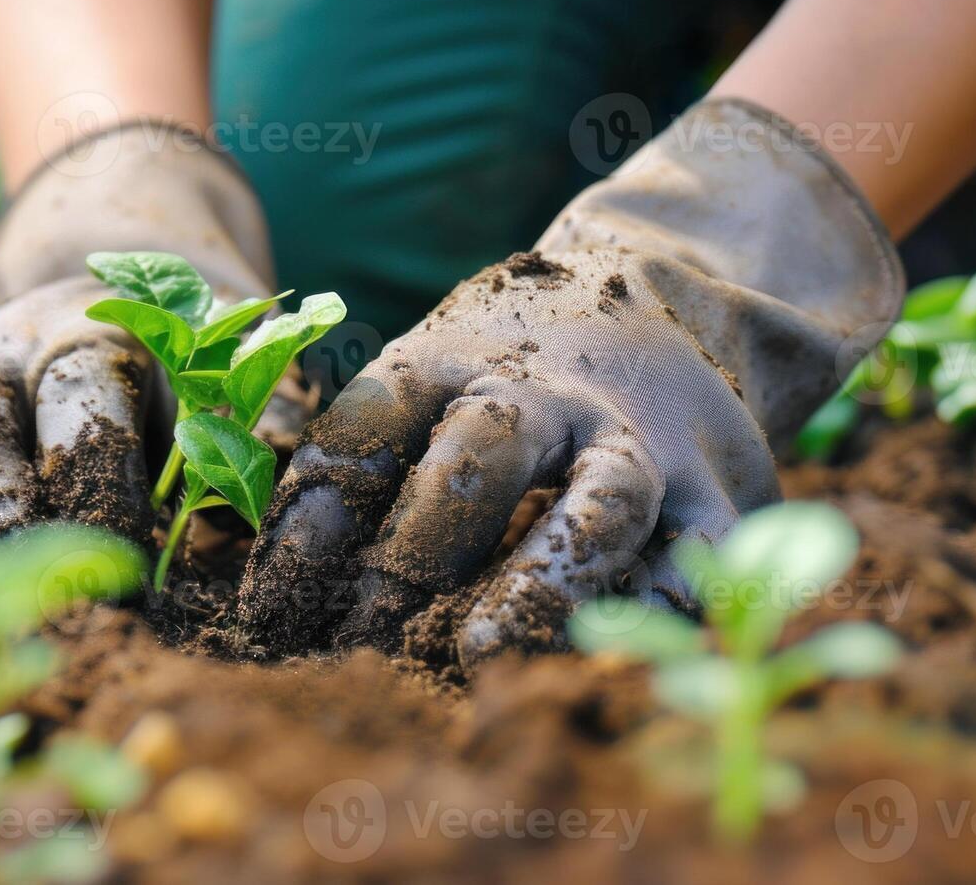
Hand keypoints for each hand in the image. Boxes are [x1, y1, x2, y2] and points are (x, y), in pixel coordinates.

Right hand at [0, 123, 274, 553]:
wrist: (136, 291)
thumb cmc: (202, 356)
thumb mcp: (244, 367)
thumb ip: (259, 421)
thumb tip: (263, 488)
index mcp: (97, 333)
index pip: (81, 405)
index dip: (99, 486)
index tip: (134, 560)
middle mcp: (4, 353)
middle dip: (0, 512)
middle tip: (31, 592)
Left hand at [235, 99, 904, 665]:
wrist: (675, 307)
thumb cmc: (513, 374)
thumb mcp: (434, 371)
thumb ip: (360, 458)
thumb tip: (260, 596)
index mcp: (455, 357)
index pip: (373, 423)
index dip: (311, 520)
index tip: (264, 616)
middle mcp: (548, 395)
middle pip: (480, 454)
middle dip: (415, 553)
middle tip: (360, 645)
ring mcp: (638, 443)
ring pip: (601, 501)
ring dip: (541, 582)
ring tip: (484, 656)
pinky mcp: (715, 499)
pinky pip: (692, 561)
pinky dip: (646, 618)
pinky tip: (588, 668)